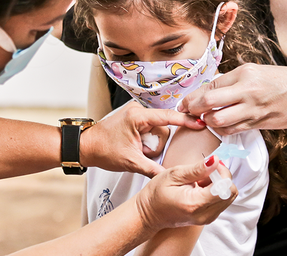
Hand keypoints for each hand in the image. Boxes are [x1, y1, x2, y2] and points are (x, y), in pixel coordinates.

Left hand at [80, 101, 206, 177]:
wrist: (86, 146)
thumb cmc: (103, 151)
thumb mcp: (131, 162)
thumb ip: (153, 169)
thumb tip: (171, 177)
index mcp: (137, 117)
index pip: (168, 117)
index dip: (186, 121)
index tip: (201, 123)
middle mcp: (138, 110)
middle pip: (163, 128)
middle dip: (155, 144)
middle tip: (141, 153)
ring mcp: (136, 113)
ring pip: (157, 131)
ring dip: (151, 144)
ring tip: (136, 151)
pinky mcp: (135, 118)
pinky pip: (150, 130)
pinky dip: (147, 141)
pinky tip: (136, 147)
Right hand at [136, 156, 236, 229]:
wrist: (149, 214)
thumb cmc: (156, 194)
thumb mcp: (173, 175)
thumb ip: (196, 169)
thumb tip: (215, 160)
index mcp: (195, 204)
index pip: (225, 187)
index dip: (222, 171)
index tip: (210, 164)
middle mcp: (204, 215)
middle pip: (230, 192)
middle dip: (221, 177)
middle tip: (204, 172)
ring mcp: (207, 218)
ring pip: (228, 197)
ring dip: (218, 184)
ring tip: (199, 180)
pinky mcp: (208, 218)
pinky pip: (221, 201)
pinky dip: (215, 191)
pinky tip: (199, 187)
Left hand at [180, 63, 286, 134]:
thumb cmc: (286, 82)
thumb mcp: (258, 73)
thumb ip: (234, 81)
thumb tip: (210, 90)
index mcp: (246, 72)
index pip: (210, 84)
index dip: (193, 95)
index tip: (185, 101)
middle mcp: (248, 89)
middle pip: (208, 101)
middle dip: (193, 108)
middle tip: (188, 111)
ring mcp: (253, 108)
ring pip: (217, 119)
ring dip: (207, 122)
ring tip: (206, 119)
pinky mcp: (259, 123)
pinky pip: (232, 130)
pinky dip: (222, 130)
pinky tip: (221, 126)